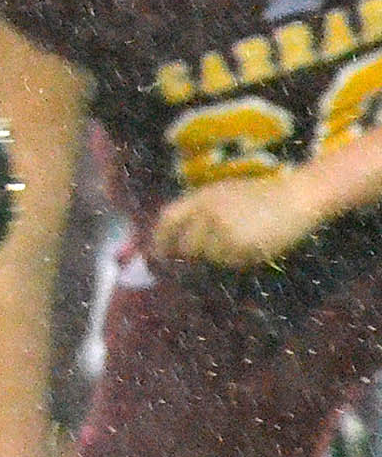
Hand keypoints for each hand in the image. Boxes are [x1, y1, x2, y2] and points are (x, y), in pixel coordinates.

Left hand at [150, 176, 322, 269]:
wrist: (297, 197)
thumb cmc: (261, 195)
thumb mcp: (223, 194)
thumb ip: (199, 212)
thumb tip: (175, 241)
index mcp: (201, 197)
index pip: (168, 219)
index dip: (159, 239)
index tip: (158, 254)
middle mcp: (208, 213)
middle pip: (186, 245)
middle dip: (191, 255)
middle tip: (201, 259)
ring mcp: (225, 231)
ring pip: (210, 257)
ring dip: (219, 256)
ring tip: (240, 242)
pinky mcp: (243, 246)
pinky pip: (232, 262)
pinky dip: (239, 260)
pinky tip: (253, 246)